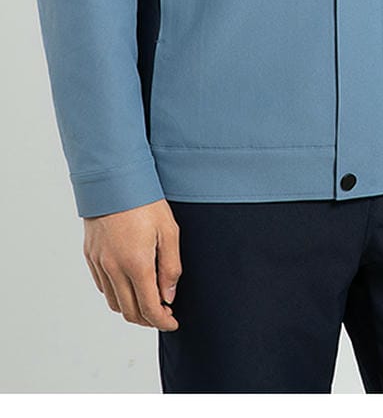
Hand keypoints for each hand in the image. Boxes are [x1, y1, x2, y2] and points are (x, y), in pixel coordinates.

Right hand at [83, 198, 180, 330]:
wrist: (114, 180)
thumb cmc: (145, 201)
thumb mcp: (169, 230)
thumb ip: (170, 266)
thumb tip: (169, 295)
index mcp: (136, 264)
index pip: (149, 307)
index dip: (162, 321)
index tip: (173, 322)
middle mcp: (114, 268)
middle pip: (129, 311)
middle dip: (148, 319)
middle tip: (164, 314)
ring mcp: (99, 263)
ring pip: (114, 302)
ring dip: (131, 309)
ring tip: (148, 301)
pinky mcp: (90, 256)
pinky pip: (103, 286)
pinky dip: (117, 294)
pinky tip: (130, 285)